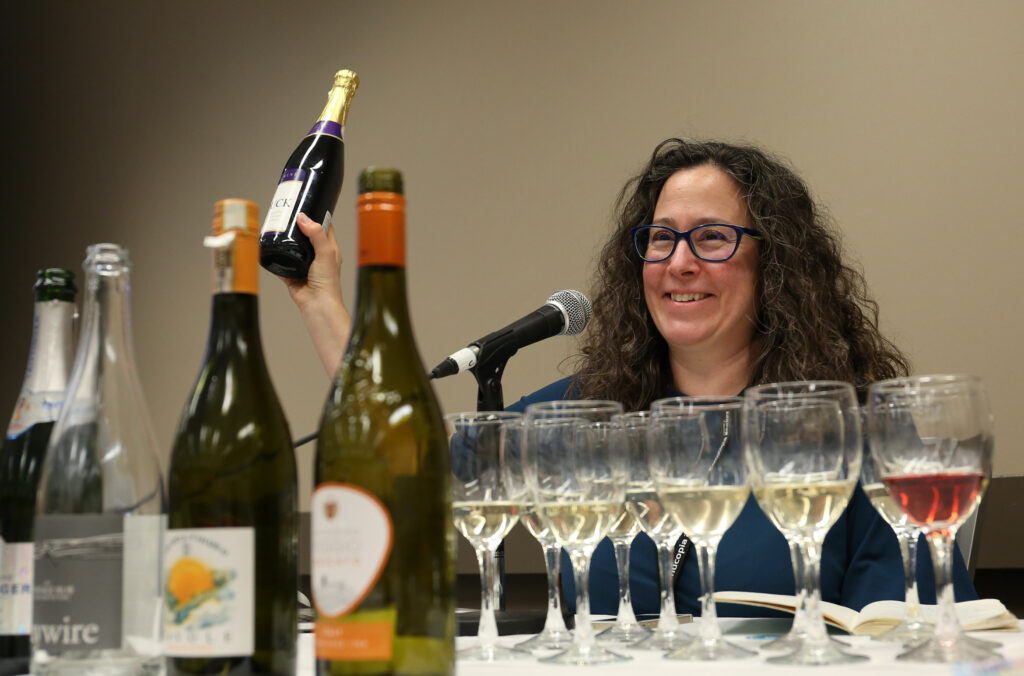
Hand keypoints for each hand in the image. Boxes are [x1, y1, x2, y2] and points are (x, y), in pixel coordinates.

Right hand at [277, 213, 350, 377]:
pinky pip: (280, 263)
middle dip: (297, 225)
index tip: (307, 204)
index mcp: (329, 249)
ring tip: (275, 225)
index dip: (317, 215)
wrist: (317, 304)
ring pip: (292, 247)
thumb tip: (303, 217)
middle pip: (306, 235)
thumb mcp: (326, 252)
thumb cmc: (327, 281)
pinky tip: (267, 245)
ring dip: (285, 239)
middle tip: (286, 213)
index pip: (324, 227)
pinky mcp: (291, 274)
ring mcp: (303, 264)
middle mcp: (317, 256)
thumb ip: (316, 234)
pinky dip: (274, 256)